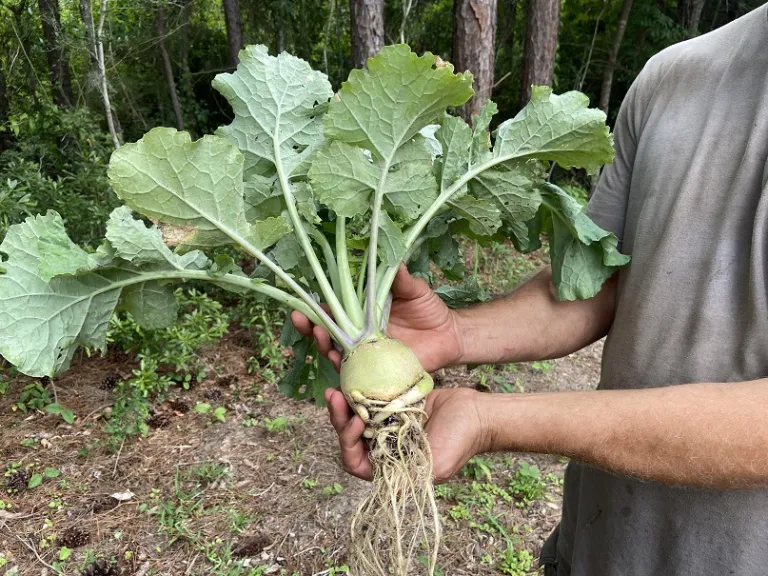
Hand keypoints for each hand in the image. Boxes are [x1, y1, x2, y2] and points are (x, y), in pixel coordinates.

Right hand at [291, 264, 462, 371]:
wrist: (450, 337)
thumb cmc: (430, 310)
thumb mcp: (416, 291)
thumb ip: (402, 280)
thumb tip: (394, 260)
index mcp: (362, 316)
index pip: (333, 314)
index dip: (315, 311)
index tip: (302, 306)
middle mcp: (360, 338)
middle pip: (329, 337)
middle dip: (313, 330)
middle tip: (303, 321)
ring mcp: (369, 359)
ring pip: (340, 358)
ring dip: (327, 350)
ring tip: (321, 340)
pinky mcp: (380, 376)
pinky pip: (361, 380)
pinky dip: (349, 379)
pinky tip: (340, 373)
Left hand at [325, 386, 487, 481]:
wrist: (477, 412)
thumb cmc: (461, 441)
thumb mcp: (437, 465)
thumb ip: (411, 478)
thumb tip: (386, 493)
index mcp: (390, 466)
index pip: (355, 462)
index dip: (348, 444)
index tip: (355, 423)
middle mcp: (385, 446)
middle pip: (350, 437)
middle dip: (339, 419)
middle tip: (335, 397)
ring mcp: (387, 424)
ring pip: (355, 416)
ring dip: (343, 404)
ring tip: (335, 388)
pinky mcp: (393, 404)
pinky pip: (369, 399)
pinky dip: (359, 391)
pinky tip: (351, 378)